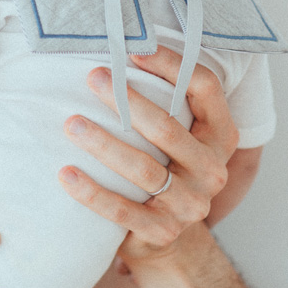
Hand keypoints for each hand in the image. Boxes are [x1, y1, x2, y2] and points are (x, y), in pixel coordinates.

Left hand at [58, 46, 239, 265]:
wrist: (168, 237)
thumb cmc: (166, 167)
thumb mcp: (180, 135)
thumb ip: (168, 101)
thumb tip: (122, 50)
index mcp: (220, 136)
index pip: (205, 88)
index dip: (172, 64)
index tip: (133, 51)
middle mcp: (212, 169)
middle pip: (168, 128)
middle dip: (127, 100)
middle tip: (94, 78)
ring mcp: (190, 204)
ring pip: (143, 169)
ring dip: (104, 144)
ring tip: (72, 124)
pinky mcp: (162, 232)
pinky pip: (122, 211)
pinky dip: (92, 192)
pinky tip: (66, 174)